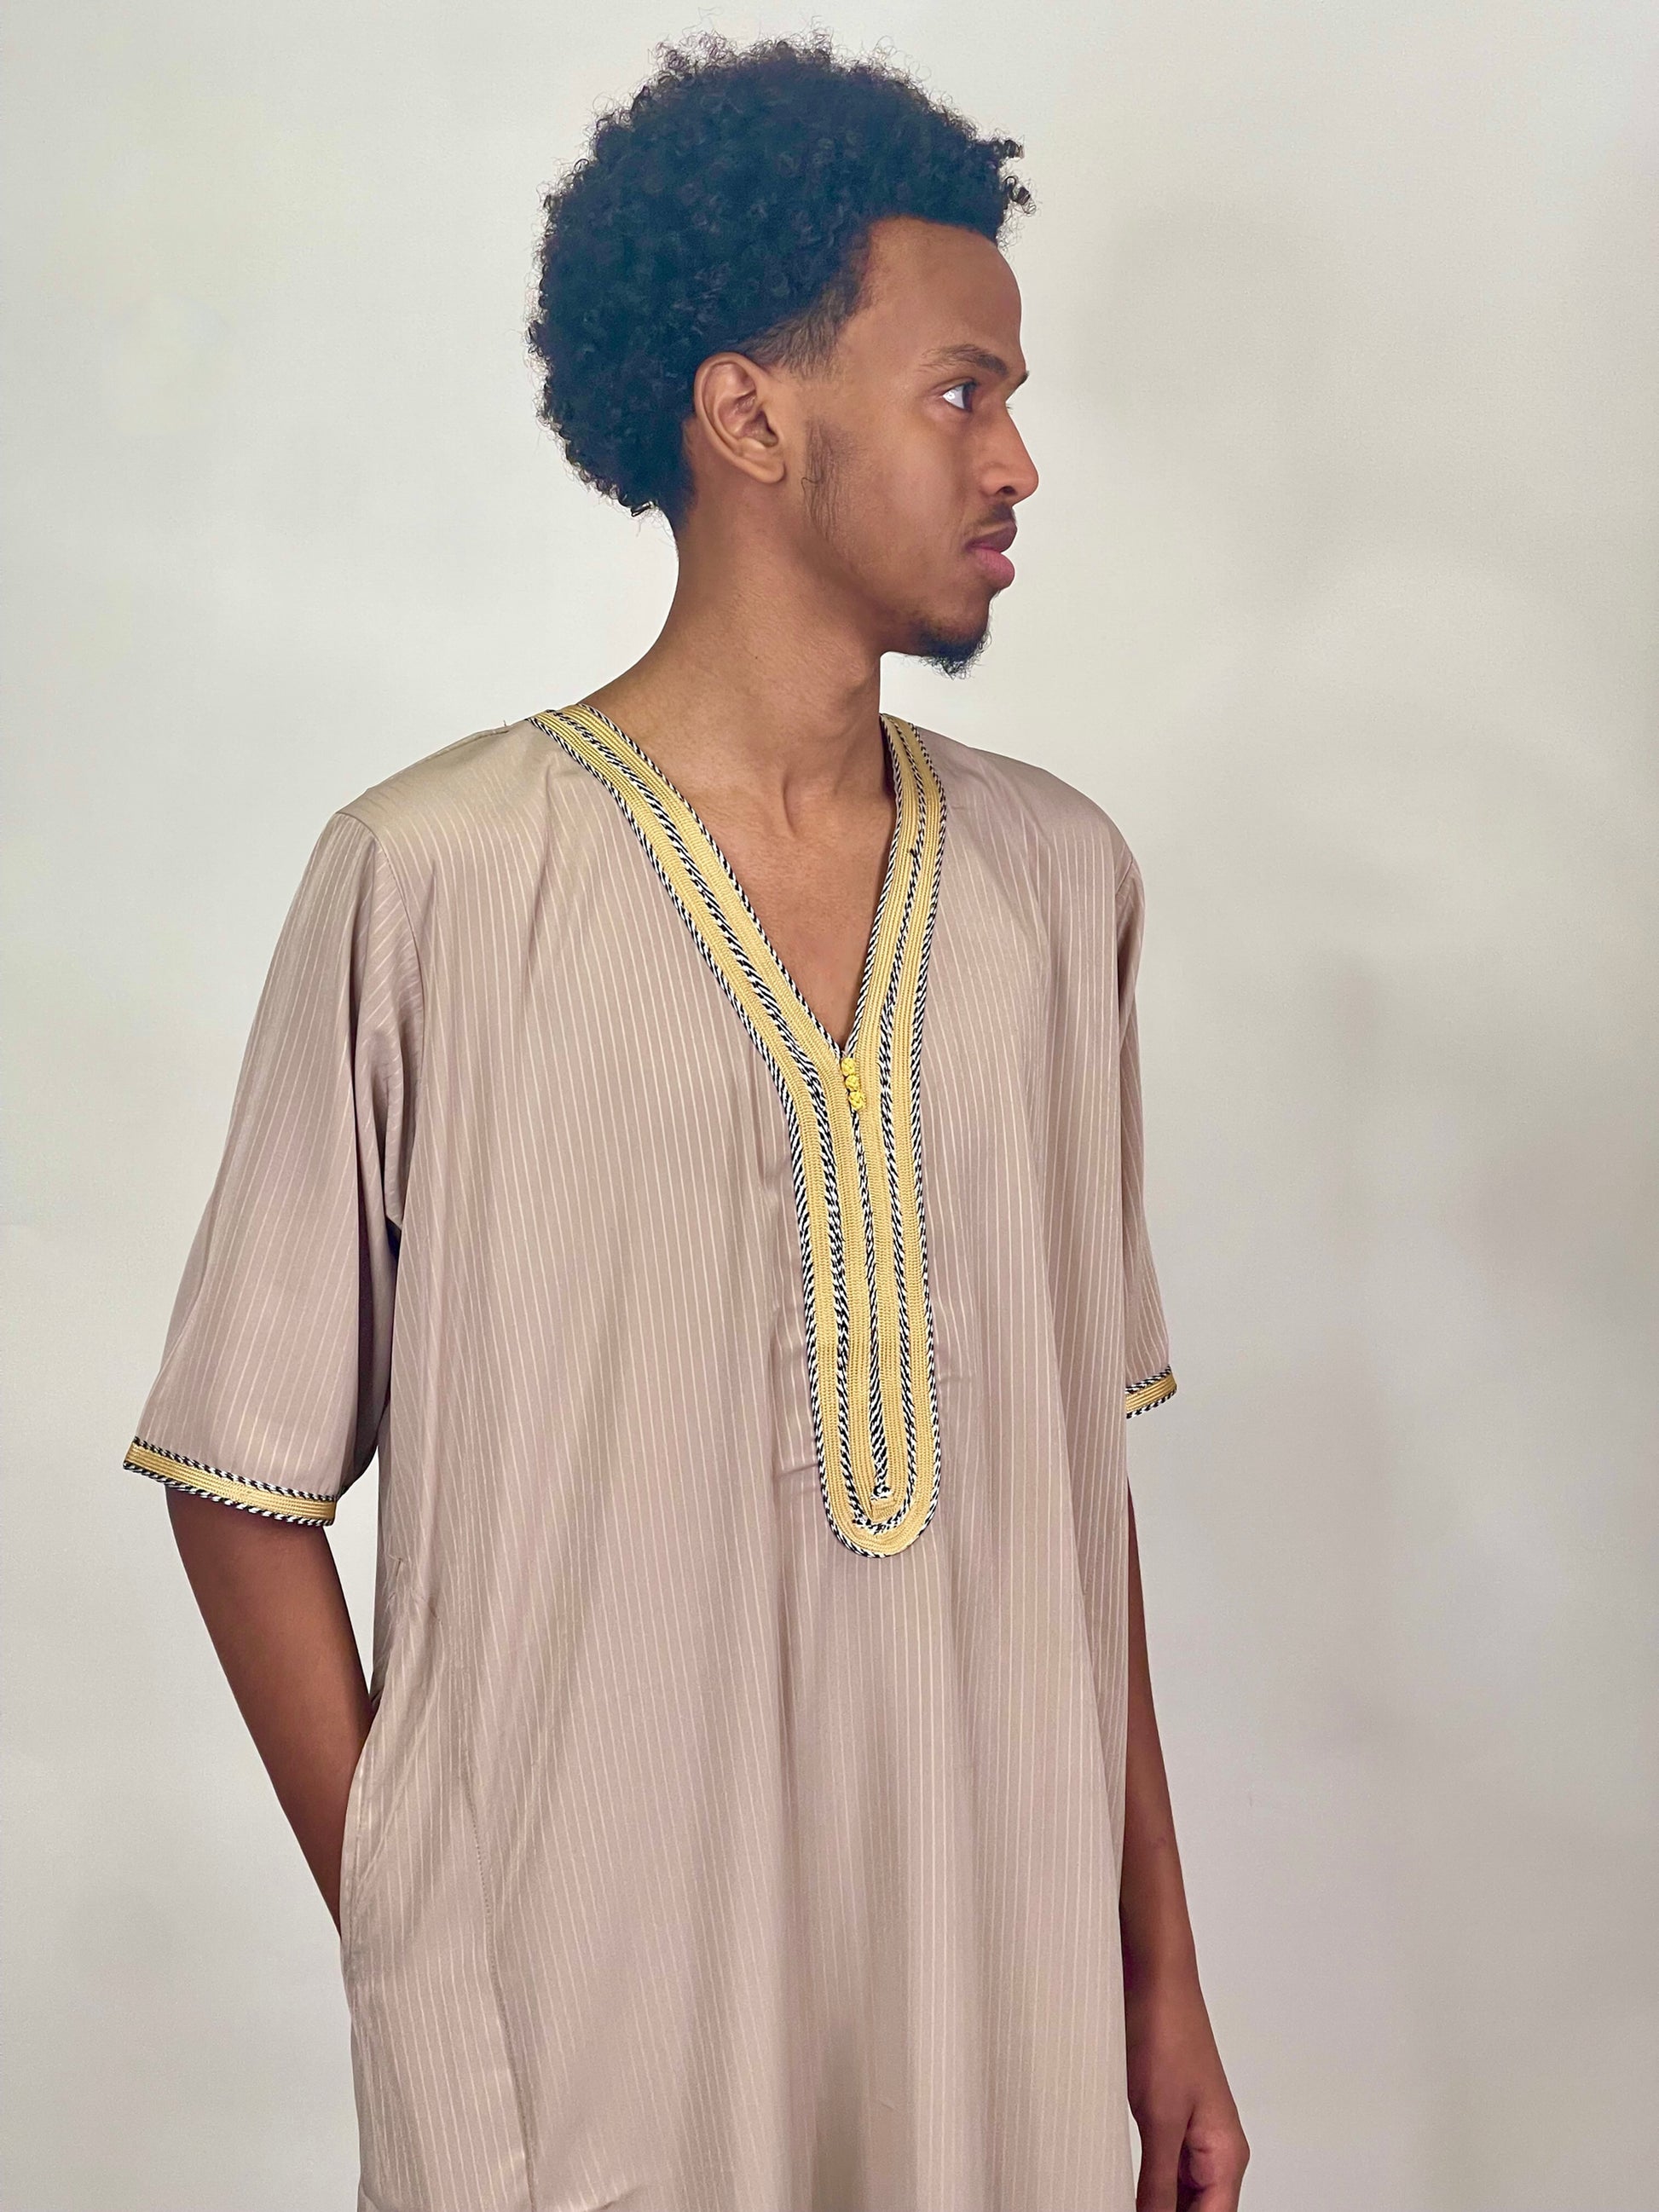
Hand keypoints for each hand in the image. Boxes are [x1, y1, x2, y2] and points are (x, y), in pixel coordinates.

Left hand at [1126, 1971, 1248, 2210]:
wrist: (1152, 1978)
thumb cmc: (1166, 2031)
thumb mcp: (1159, 2119)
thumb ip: (1158, 2182)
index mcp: (1226, 2155)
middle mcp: (1215, 2150)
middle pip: (1197, 2211)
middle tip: (1118, 2204)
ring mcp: (1192, 2135)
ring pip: (1178, 2197)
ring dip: (1153, 2204)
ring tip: (1115, 2197)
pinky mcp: (1169, 2120)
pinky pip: (1162, 2171)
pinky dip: (1144, 2186)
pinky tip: (1117, 2188)